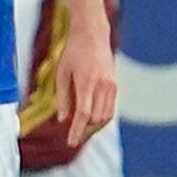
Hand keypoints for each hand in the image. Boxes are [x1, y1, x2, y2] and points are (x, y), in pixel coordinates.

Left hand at [56, 27, 117, 147]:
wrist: (93, 34)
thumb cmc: (73, 52)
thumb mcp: (61, 73)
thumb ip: (62, 98)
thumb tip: (62, 119)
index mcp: (86, 82)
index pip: (83, 114)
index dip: (77, 131)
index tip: (70, 142)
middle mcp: (102, 85)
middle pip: (96, 118)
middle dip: (85, 131)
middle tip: (73, 137)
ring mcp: (111, 86)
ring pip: (106, 116)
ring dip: (94, 126)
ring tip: (82, 130)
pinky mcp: (115, 85)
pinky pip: (110, 108)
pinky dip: (101, 118)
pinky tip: (91, 119)